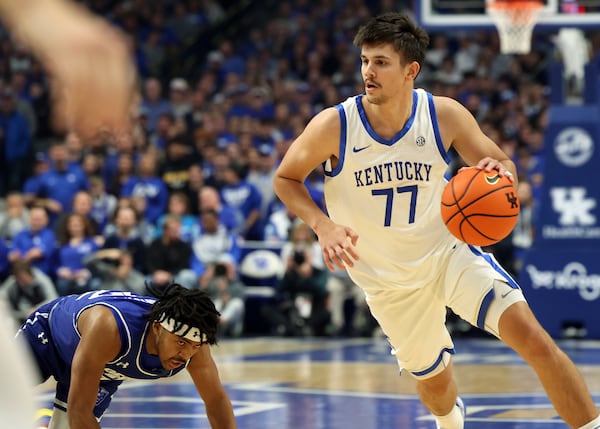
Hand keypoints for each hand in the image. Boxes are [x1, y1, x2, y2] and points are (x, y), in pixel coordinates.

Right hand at [11, 1, 136, 138]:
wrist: (36, 6)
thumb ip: (108, 71)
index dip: (124, 112)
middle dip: (109, 121)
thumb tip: (121, 109)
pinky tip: (63, 125)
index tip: (124, 133)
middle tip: (106, 141)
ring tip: (85, 139)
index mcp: (117, 47)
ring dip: (87, 121)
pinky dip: (66, 110)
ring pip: (90, 95)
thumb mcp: (95, 48)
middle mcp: (104, 48)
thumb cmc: (66, 32)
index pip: (126, 87)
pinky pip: (67, 90)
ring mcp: (83, 51)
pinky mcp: (61, 55)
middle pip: (111, 93)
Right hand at [316, 222, 358, 270]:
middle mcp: (334, 243)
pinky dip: (329, 265)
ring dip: (339, 264)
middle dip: (346, 260)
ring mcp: (328, 247)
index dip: (352, 253)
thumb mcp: (347, 229)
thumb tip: (355, 245)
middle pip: (340, 253)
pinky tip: (333, 269)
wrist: (323, 227)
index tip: (357, 258)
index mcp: (340, 238)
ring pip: (333, 257)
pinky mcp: (324, 250)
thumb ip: (354, 235)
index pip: (347, 247)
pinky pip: (326, 258)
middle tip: (352, 265)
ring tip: (345, 268)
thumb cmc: (337, 229)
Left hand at [462, 157, 514, 182]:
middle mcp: (494, 163)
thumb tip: (459, 171)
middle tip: (487, 171)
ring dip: (501, 171)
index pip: (484, 161)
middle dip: (490, 166)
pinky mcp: (507, 173)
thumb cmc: (483, 170)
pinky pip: (509, 175)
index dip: (481, 164)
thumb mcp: (478, 170)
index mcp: (487, 162)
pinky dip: (510, 177)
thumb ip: (469, 170)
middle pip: (493, 163)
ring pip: (502, 168)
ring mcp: (501, 167)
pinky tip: (511, 181)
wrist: (495, 169)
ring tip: (501, 176)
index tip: (478, 168)